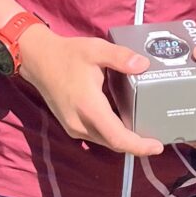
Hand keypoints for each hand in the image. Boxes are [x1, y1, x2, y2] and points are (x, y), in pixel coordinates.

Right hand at [18, 26, 163, 155]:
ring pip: (105, 141)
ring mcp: (73, 127)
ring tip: (146, 132)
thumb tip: (144, 65)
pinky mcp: (70, 125)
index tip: (158, 147)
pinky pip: (96, 135)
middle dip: (136, 144)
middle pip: (113, 142)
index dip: (139, 146)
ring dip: (124, 139)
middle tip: (158, 138)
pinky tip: (125, 122)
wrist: (38, 60)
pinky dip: (112, 133)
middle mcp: (80, 124)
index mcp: (89, 108)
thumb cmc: (67, 54)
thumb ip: (120, 57)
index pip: (117, 137)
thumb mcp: (96, 49)